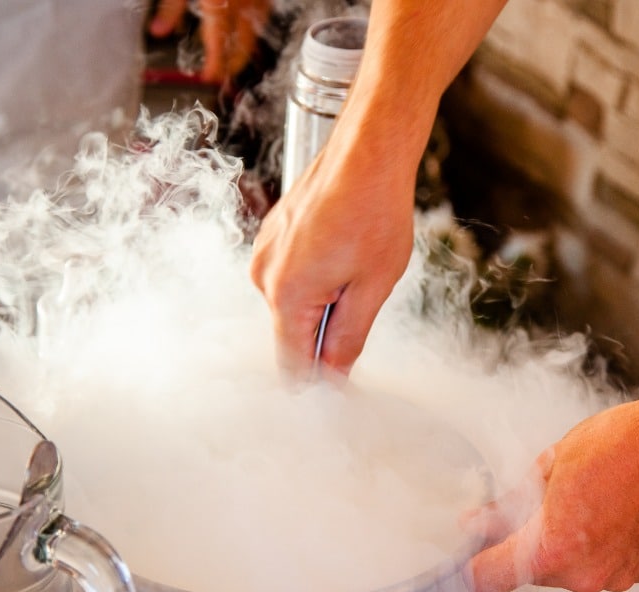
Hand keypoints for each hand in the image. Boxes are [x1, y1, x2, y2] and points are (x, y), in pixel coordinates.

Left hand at [149, 0, 269, 82]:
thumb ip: (171, 7)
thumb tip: (158, 31)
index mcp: (220, 5)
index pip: (218, 45)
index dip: (215, 66)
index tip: (209, 79)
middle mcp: (242, 3)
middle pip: (245, 43)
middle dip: (235, 63)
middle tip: (224, 74)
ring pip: (257, 27)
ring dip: (247, 44)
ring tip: (235, 53)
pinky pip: (262, 10)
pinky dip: (254, 22)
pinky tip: (245, 21)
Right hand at [250, 135, 415, 376]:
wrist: (366, 153)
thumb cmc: (374, 214)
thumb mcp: (372, 288)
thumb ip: (346, 339)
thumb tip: (333, 375)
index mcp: (286, 295)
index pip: (291, 364)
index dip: (318, 384)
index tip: (343, 390)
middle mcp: (264, 275)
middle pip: (291, 333)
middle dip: (325, 333)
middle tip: (364, 303)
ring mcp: (265, 253)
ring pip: (293, 303)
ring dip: (324, 301)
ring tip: (357, 268)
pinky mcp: (272, 237)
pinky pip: (291, 275)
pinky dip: (317, 276)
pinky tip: (344, 251)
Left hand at [465, 396, 638, 591]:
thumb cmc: (624, 445)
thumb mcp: (548, 466)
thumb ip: (507, 506)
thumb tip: (479, 522)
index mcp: (554, 548)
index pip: (489, 578)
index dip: (473, 561)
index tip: (470, 549)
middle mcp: (586, 574)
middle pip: (529, 571)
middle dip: (523, 540)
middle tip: (533, 501)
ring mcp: (616, 577)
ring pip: (565, 568)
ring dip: (560, 540)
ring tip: (580, 496)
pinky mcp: (638, 572)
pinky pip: (597, 563)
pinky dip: (592, 542)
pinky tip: (604, 507)